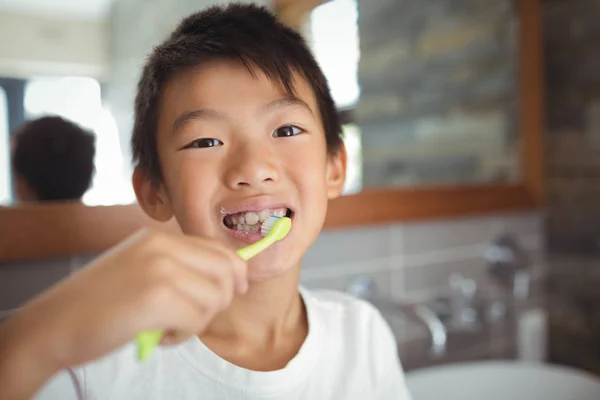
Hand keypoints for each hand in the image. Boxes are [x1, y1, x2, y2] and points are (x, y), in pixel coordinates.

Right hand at [0, 228, 246, 397]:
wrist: (52, 325)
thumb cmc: (98, 305)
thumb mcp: (140, 269)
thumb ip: (179, 267)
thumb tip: (231, 276)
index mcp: (158, 238)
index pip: (218, 249)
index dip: (236, 272)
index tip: (237, 288)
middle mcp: (162, 246)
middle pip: (227, 271)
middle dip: (220, 300)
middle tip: (193, 316)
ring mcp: (160, 269)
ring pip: (215, 298)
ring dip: (197, 321)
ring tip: (167, 326)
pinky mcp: (157, 297)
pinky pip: (198, 320)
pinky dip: (183, 335)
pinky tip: (159, 335)